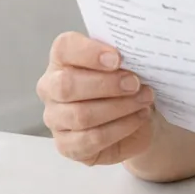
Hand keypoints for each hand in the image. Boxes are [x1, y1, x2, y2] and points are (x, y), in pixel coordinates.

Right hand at [36, 31, 156, 165]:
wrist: (137, 116)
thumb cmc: (125, 83)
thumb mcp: (127, 65)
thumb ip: (124, 56)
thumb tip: (134, 56)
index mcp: (62, 59)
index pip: (64, 47)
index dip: (89, 52)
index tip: (117, 58)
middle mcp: (51, 87)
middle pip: (67, 85)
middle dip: (107, 84)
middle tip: (135, 83)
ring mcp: (55, 118)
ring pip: (80, 115)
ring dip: (119, 107)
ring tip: (143, 100)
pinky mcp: (66, 145)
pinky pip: (91, 139)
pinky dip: (120, 128)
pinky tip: (138, 118)